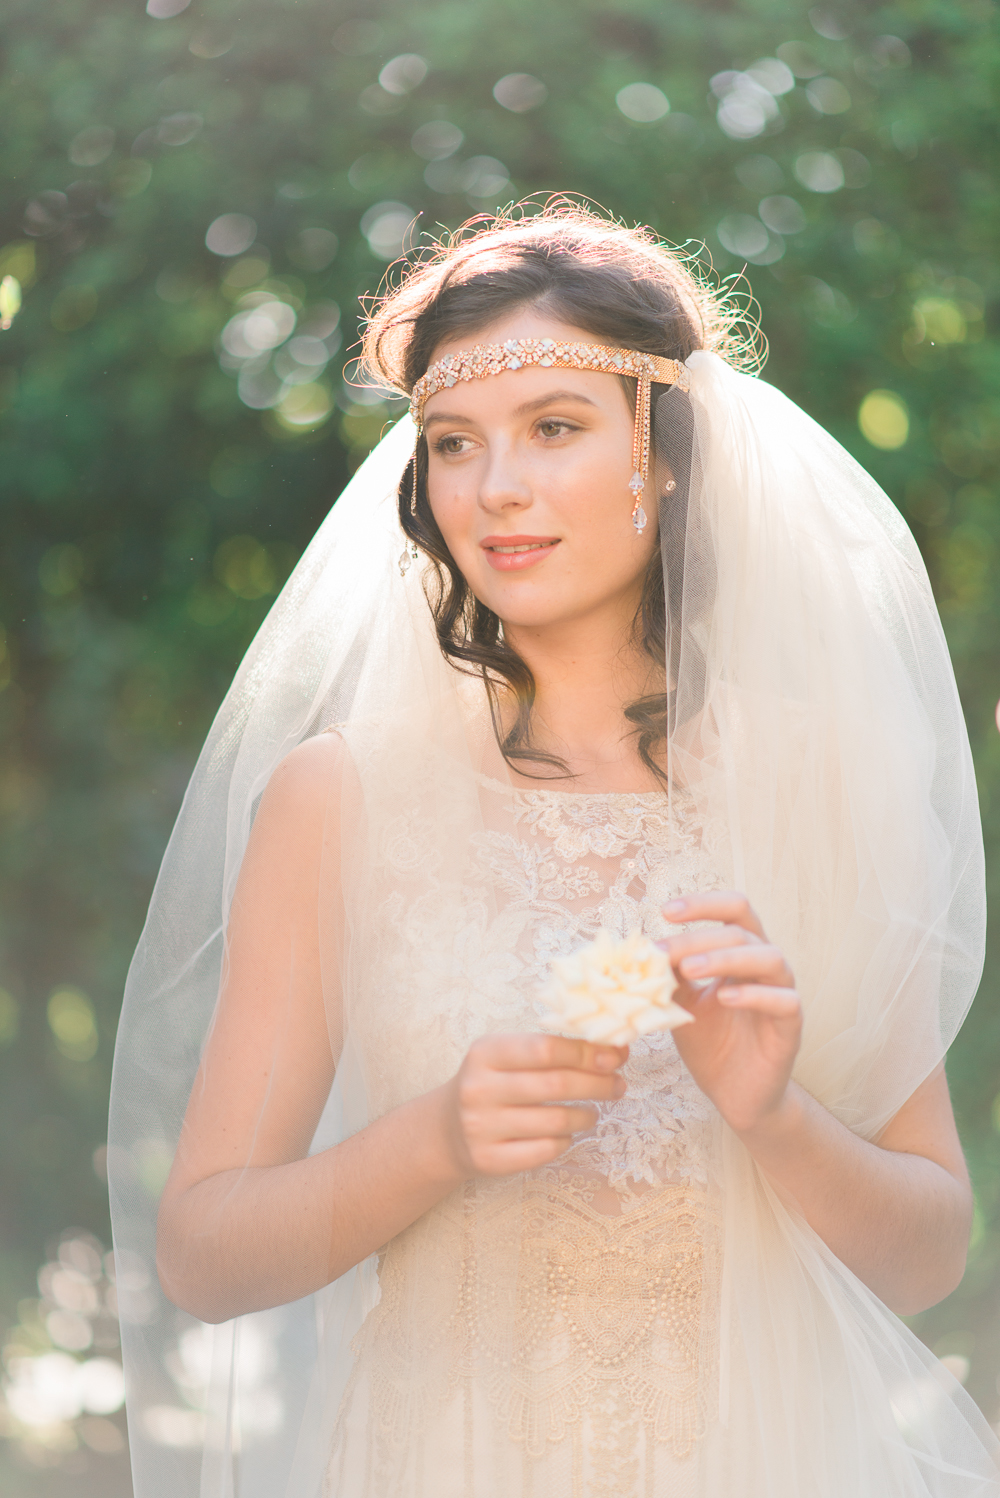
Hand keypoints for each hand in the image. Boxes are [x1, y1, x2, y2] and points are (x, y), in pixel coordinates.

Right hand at [443, 1033, 627, 1177]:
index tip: (614, 1057)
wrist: (448, 1128)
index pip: (545, 1048)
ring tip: (592, 1112)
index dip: (586, 1053)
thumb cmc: (494, 1083)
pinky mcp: (488, 1159)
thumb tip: (615, 1050)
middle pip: (555, 1085)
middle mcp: (479, 1088)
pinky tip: (566, 1134)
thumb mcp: (512, 1056)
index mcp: (485, 1052)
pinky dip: (565, 1141)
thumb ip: (558, 1049)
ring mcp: (480, 1126)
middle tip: (617, 1085)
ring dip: (585, 1116)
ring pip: (555, 1122)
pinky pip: (544, 1151)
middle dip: (597, 1084)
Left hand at [662, 892, 801, 1136]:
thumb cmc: (710, 1043)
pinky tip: (725, 998)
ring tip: (691, 968)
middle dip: (700, 937)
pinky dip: (756, 995)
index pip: (732, 911)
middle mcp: (765, 967)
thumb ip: (669, 975)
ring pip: (770, 958)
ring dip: (726, 957)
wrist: (734, 1095)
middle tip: (665, 951)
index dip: (703, 904)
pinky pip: (785, 1001)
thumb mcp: (681, 1003)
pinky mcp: (791, 1028)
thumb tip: (642, 947)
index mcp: (740, 954)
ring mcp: (782, 994)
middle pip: (742, 931)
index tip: (665, 911)